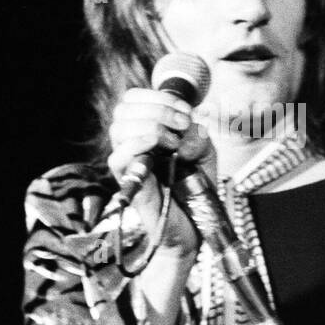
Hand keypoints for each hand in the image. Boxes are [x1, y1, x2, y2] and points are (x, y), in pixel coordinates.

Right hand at [107, 87, 216, 254]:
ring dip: (152, 124)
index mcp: (146, 131)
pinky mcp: (128, 183)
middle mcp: (132, 145)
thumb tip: (185, 129)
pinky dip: (141, 143)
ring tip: (175, 141)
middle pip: (124, 109)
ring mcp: (128, 163)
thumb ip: (198, 133)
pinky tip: (165, 150)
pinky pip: (118, 156)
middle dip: (159, 107)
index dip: (157, 97)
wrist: (193, 228)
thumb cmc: (195, 190)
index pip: (133, 99)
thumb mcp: (205, 152)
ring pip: (119, 128)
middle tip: (183, 123)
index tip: (185, 111)